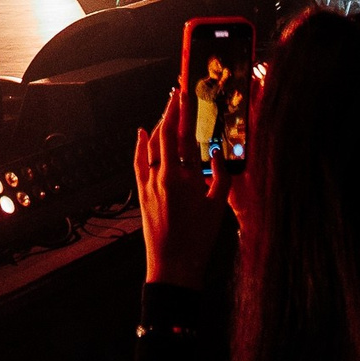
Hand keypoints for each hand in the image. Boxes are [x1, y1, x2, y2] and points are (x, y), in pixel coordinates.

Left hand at [134, 88, 225, 289]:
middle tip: (177, 94)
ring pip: (150, 146)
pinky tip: (141, 133)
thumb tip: (218, 151)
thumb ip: (221, 175)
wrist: (173, 266)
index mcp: (181, 177)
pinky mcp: (142, 194)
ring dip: (158, 126)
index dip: (180, 112)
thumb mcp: (218, 205)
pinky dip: (140, 145)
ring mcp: (148, 185)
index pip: (179, 135)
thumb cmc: (198, 238)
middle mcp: (161, 176)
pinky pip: (138, 163)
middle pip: (163, 135)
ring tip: (168, 111)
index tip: (184, 94)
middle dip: (170, 112)